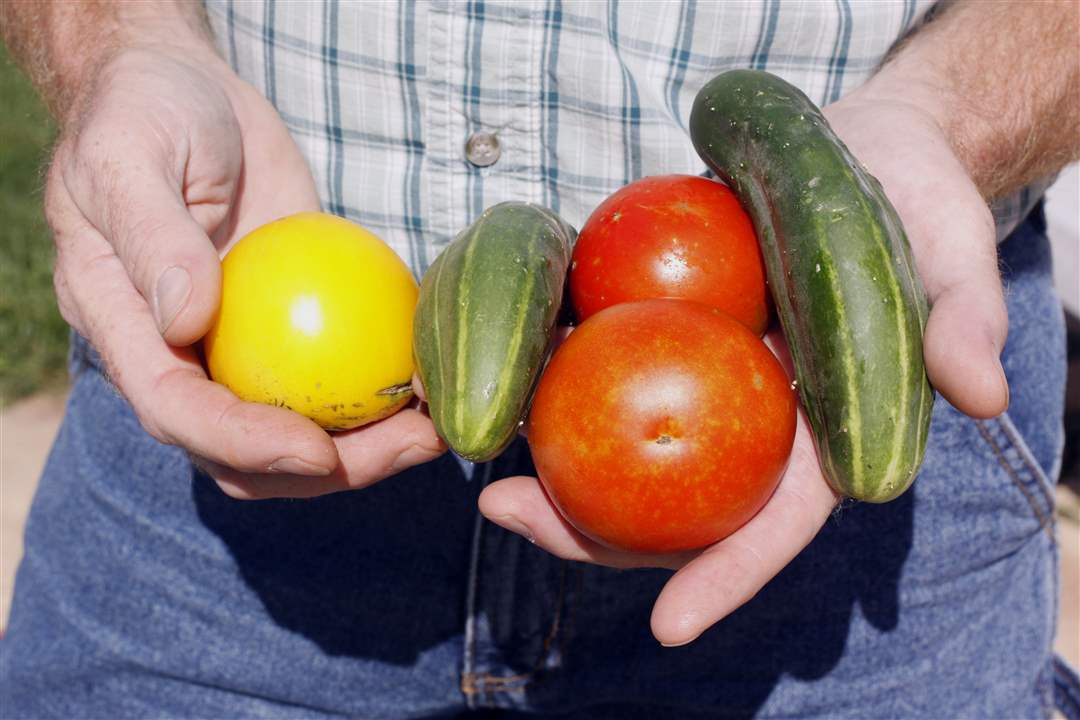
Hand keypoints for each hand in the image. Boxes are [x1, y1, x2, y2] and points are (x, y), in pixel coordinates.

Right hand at [47, 42, 443, 498]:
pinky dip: (379, 387)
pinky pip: (334, 371)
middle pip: (245, 448)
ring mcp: (237, 347)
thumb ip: (153, 238)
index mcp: (126, 330)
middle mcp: (179, 357)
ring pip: (298, 425)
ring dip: (368, 444)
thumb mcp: (127, 158)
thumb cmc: (142, 113)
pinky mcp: (290, 326)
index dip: (243, 443)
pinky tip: (432, 378)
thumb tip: (187, 321)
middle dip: (328, 469)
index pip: (177, 411)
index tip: (316, 451)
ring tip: (436, 427)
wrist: (184, 90)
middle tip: (413, 444)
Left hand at [478, 85, 1008, 644]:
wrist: (862, 148)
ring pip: (625, 449)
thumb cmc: (916, 200)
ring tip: (477, 471)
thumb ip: (959, 316)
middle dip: (596, 532)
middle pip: (677, 504)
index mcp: (824, 430)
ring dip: (553, 468)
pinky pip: (605, 363)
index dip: (730, 575)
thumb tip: (981, 392)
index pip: (780, 520)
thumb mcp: (949, 245)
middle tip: (510, 516)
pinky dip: (556, 379)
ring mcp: (702, 379)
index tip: (669, 627)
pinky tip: (499, 381)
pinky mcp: (663, 326)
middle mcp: (753, 421)